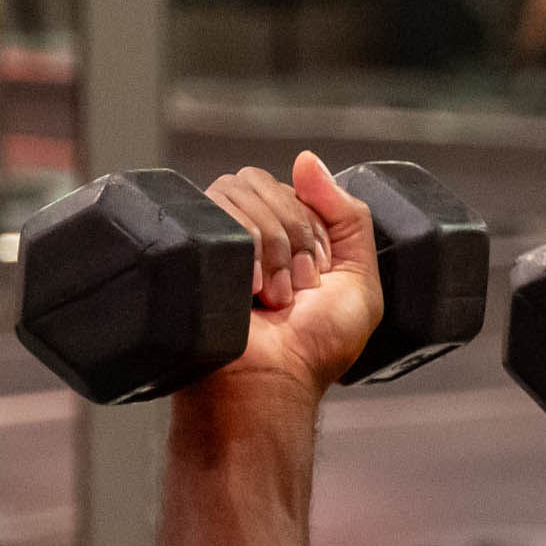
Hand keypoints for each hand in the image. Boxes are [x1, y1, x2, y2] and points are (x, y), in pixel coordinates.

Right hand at [198, 153, 381, 409]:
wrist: (269, 385)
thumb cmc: (315, 346)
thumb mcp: (359, 281)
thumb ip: (349, 217)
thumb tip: (307, 159)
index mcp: (283, 234)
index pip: (296, 189)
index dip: (315, 231)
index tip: (317, 280)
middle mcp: (245, 231)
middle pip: (265, 183)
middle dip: (295, 238)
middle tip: (295, 292)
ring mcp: (212, 236)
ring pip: (239, 191)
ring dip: (272, 249)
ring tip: (271, 298)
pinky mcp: (187, 244)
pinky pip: (214, 209)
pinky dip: (246, 247)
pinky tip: (250, 288)